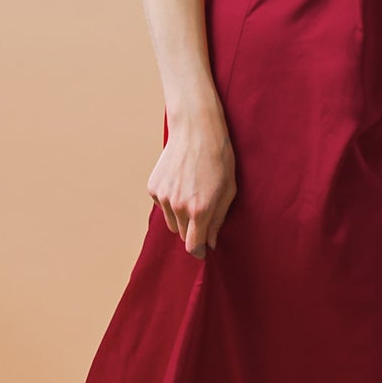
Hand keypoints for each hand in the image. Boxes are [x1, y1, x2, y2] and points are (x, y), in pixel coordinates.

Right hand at [147, 99, 236, 256]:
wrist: (196, 131)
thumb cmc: (219, 159)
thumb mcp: (228, 191)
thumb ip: (218, 220)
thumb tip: (210, 243)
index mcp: (200, 209)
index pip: (193, 245)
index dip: (199, 251)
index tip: (203, 250)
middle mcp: (178, 206)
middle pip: (182, 235)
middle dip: (192, 231)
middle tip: (203, 213)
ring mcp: (162, 197)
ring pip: (171, 222)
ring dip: (181, 217)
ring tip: (192, 194)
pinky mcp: (153, 188)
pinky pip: (162, 206)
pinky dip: (170, 202)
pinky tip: (181, 183)